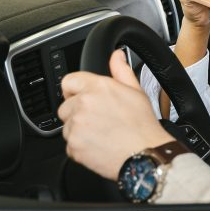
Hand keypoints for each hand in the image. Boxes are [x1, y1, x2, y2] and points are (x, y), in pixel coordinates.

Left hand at [58, 51, 171, 179]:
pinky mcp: (73, 145)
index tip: (81, 97)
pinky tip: (98, 145)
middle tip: (98, 120)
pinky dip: (81, 147)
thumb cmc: (142, 126)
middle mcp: (84, 104)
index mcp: (98, 87)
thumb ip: (121, 71)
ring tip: (101, 134)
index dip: (74, 90)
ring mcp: (76, 125)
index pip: (68, 81)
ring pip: (67, 126)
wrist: (144, 154)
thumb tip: (117, 55)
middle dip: (77, 112)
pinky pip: (70, 144)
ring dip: (79, 130)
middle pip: (66, 106)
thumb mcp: (136, 92)